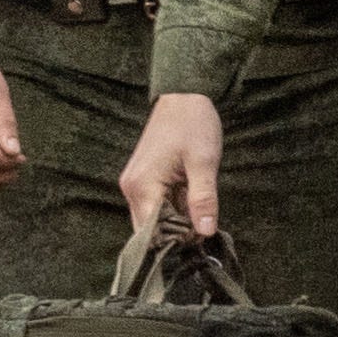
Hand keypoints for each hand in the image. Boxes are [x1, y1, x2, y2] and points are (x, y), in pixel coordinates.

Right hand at [119, 92, 226, 238]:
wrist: (183, 96)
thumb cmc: (193, 124)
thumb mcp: (204, 163)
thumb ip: (203, 199)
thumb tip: (205, 232)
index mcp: (142, 186)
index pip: (152, 233)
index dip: (176, 240)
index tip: (201, 237)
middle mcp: (131, 189)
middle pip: (150, 230)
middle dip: (176, 233)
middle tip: (204, 224)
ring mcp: (135, 185)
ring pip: (152, 220)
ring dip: (175, 221)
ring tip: (199, 210)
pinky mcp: (142, 180)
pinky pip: (155, 206)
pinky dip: (172, 209)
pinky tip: (190, 200)